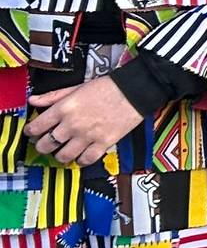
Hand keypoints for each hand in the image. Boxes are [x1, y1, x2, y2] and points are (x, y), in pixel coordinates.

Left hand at [26, 78, 143, 165]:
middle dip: (42, 146)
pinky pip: (85, 160)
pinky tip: (80, 156)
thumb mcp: (76, 87)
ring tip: (62, 151)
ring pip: (63, 156)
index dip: (30, 132)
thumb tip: (33, 100)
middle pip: (46, 145)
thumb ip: (53, 96)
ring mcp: (87, 136)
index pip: (36, 127)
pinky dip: (80, 160)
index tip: (33, 132)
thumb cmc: (107, 87)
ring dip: (59, 156)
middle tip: (46, 144)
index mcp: (64, 108)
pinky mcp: (103, 143)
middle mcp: (72, 124)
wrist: (135, 91)